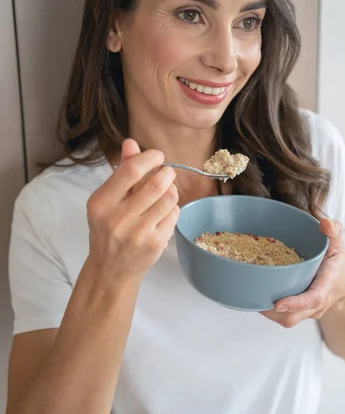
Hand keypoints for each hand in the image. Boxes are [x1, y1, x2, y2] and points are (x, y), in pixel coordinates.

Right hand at [86, 139, 179, 285]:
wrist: (110, 270)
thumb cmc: (108, 229)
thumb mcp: (107, 200)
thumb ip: (121, 171)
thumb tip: (131, 143)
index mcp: (101, 203)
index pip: (131, 170)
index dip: (150, 158)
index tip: (157, 156)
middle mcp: (117, 218)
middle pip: (156, 183)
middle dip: (167, 173)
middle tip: (166, 173)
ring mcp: (138, 233)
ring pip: (170, 197)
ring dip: (171, 190)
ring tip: (164, 194)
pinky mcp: (155, 244)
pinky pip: (174, 214)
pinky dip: (172, 209)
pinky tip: (162, 213)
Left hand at [260, 219, 344, 327]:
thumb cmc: (337, 263)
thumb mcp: (337, 245)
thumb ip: (333, 232)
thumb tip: (325, 223)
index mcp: (326, 286)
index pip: (312, 299)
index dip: (295, 303)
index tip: (277, 304)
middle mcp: (317, 304)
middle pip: (294, 317)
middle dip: (273, 312)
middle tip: (253, 297)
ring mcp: (308, 312)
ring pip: (287, 320)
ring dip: (268, 313)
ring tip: (251, 296)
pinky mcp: (301, 314)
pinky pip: (286, 317)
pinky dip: (271, 311)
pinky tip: (257, 296)